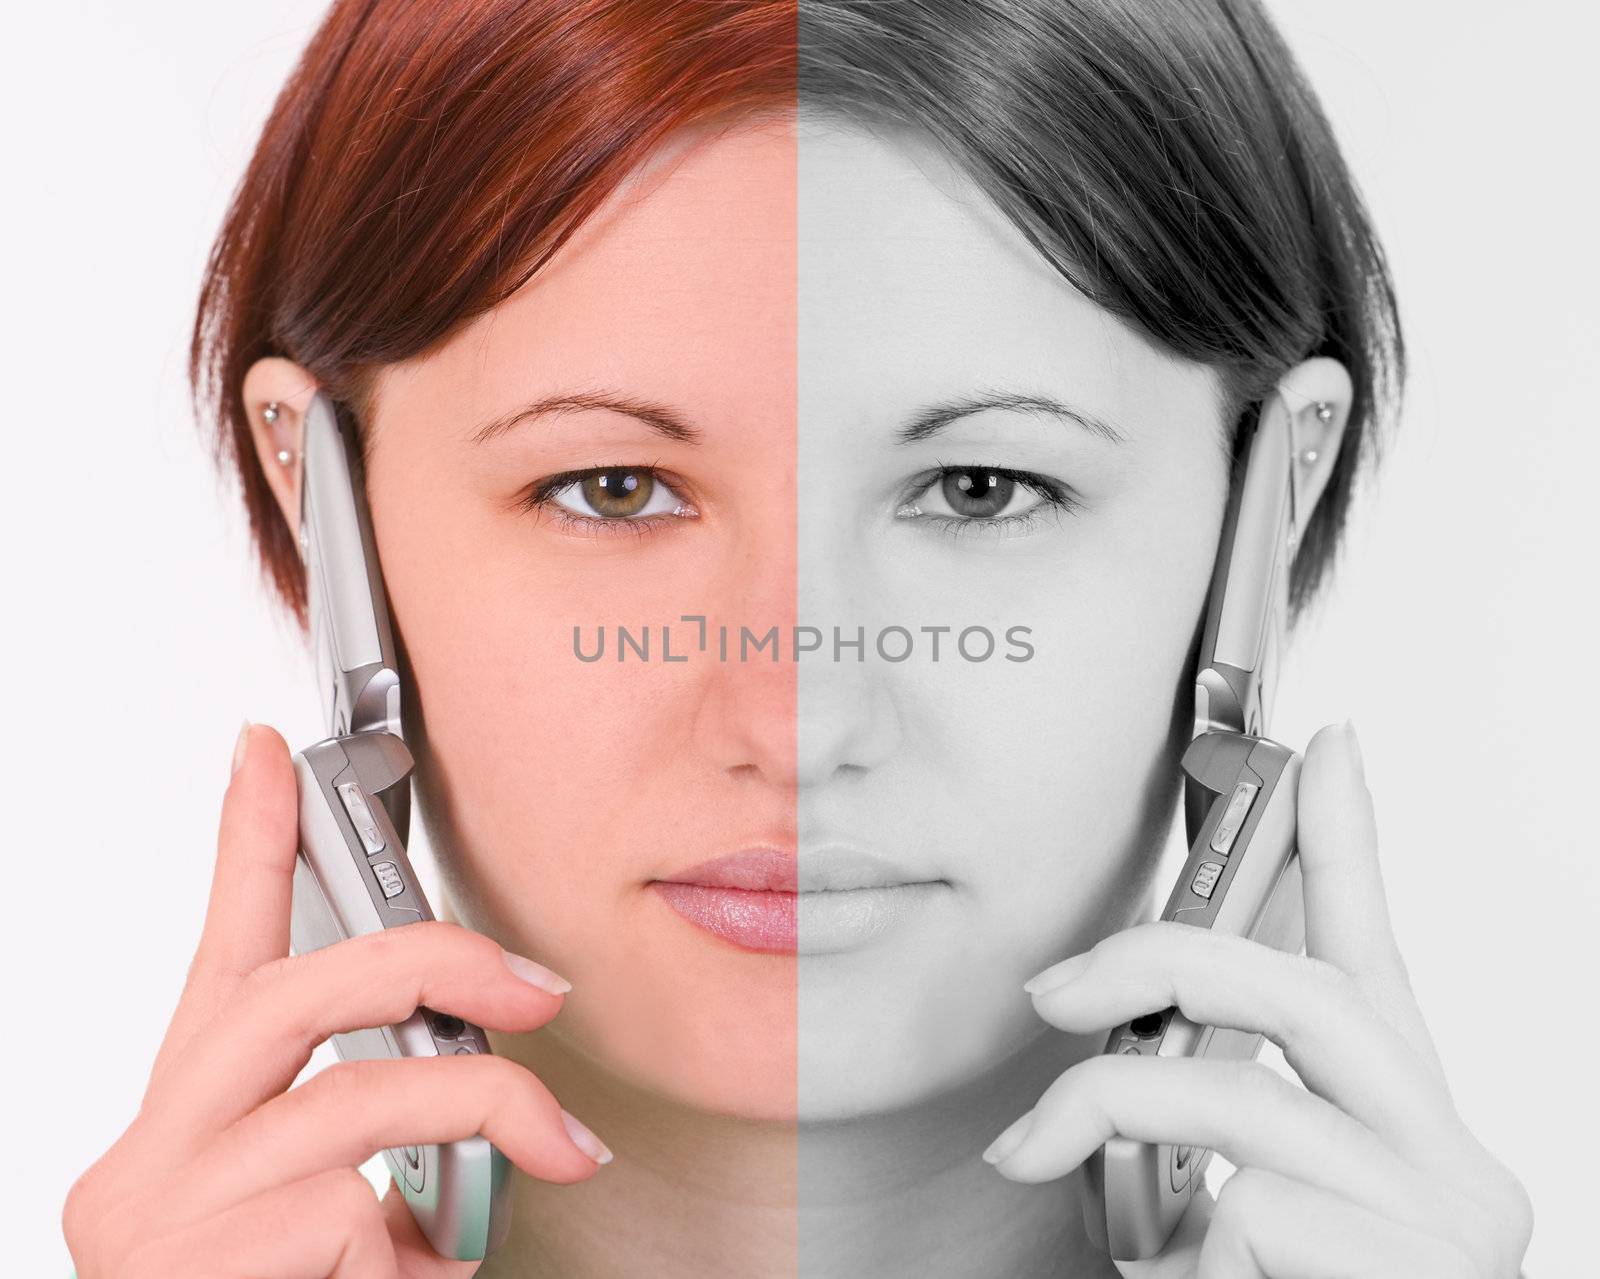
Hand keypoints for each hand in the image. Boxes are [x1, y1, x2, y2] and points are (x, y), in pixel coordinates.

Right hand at [63, 722, 609, 1277]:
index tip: (264, 748)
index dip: (240, 840)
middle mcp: (152, 1159)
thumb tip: (475, 1072)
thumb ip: (356, 1133)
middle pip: (295, 994)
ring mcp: (171, 1219)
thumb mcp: (314, 1212)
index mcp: (185, 1122)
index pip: (217, 952)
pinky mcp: (213, 1271)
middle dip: (437, 963)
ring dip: (489, 1114)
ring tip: (558, 1150)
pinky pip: (367, 1214)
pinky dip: (430, 1247)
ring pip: (362, 1099)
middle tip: (536, 985)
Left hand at [984, 721, 1531, 1276]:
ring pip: (1245, 1095)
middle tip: (1056, 989)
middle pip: (1308, 995)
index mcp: (1400, 1121)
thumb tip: (1125, 1025)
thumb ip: (1222, 1098)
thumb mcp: (1249, 1190)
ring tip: (1034, 1147)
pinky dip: (1170, 1243)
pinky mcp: (1407, 1271)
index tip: (1327, 743)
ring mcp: (1439, 1221)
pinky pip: (1241, 1215)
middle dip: (1160, 964)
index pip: (1374, 950)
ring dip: (1109, 1108)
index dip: (1350, 840)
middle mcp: (1448, 1159)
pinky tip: (1182, 1278)